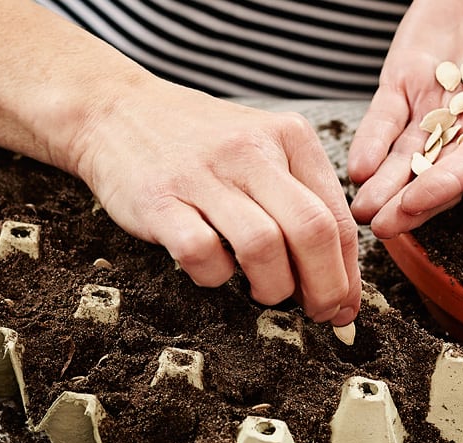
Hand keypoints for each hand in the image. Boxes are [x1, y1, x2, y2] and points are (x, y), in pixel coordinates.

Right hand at [56, 80, 360, 325]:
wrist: (115, 110)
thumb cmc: (199, 143)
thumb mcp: (262, 148)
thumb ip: (302, 199)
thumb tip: (339, 278)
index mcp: (288, 136)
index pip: (336, 216)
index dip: (347, 273)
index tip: (343, 305)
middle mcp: (250, 151)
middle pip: (312, 232)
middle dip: (324, 288)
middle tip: (316, 313)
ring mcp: (203, 175)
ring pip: (263, 247)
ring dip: (272, 287)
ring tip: (262, 292)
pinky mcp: (160, 200)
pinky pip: (202, 254)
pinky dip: (215, 276)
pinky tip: (214, 271)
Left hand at [348, 0, 462, 237]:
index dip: (446, 184)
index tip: (417, 203)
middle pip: (435, 172)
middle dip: (407, 203)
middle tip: (382, 227)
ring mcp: (432, 108)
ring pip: (403, 155)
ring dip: (383, 184)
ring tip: (361, 210)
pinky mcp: (402, 84)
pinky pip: (383, 119)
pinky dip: (370, 142)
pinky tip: (357, 167)